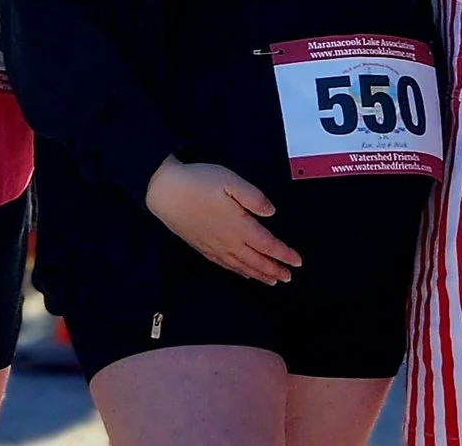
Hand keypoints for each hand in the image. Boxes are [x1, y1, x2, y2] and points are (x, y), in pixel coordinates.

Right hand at [143, 157, 301, 284]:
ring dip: (259, 275)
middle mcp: (228, 241)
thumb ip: (254, 197)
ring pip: (242, 266)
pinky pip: (225, 265)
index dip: (284, 254)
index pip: (268, 245)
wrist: (164, 191)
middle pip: (256, 261)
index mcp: (239, 225)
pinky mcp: (202, 247)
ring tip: (272, 281)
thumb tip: (271, 213)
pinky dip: (239, 272)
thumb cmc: (198, 182)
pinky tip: (244, 274)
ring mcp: (214, 246)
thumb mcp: (230, 180)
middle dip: (274, 270)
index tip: (297, 262)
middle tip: (288, 277)